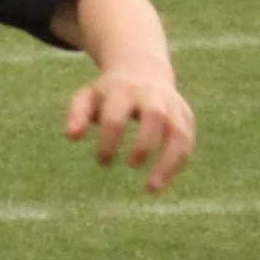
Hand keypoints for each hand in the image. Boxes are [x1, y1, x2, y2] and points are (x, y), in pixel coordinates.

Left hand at [66, 68, 193, 192]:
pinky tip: (161, 184)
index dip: (108, 142)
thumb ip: (77, 114)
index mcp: (123, 91)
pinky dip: (177, 164)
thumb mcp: (88, 97)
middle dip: (144, 144)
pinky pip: (187, 141)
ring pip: (179, 132)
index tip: (103, 161)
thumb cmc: (109, 93)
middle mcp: (152, 96)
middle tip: (131, 165)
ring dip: (169, 161)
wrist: (143, 70)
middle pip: (155, 117)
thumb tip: (72, 136)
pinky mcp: (185, 116)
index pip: (116, 117)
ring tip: (152, 189)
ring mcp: (172, 106)